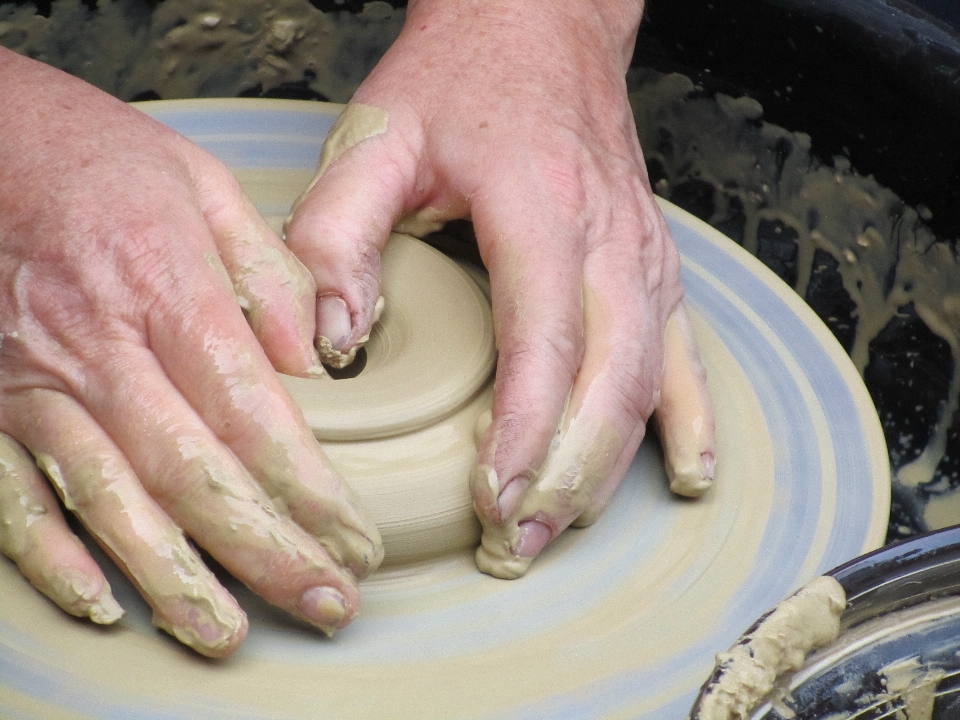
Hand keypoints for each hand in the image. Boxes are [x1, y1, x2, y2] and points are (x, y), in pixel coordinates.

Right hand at [0, 49, 382, 656]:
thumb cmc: (97, 159)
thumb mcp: (205, 187)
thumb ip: (269, 275)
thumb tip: (315, 362)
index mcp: (169, 292)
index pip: (257, 417)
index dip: (313, 491)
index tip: (358, 540)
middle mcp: (100, 350)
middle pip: (196, 475)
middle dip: (268, 552)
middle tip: (329, 604)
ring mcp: (33, 385)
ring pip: (111, 501)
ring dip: (175, 578)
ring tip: (229, 633)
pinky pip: (12, 497)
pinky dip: (52, 557)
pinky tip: (103, 601)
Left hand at [284, 0, 714, 578]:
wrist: (540, 22)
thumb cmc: (459, 78)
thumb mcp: (377, 137)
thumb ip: (337, 235)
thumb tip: (336, 345)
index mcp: (542, 203)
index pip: (546, 339)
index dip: (526, 429)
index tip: (493, 499)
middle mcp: (609, 237)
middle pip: (608, 379)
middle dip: (564, 475)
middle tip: (512, 545)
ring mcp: (644, 253)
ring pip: (649, 380)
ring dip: (609, 465)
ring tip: (558, 529)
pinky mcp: (655, 263)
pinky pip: (686, 353)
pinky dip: (691, 420)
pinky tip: (685, 474)